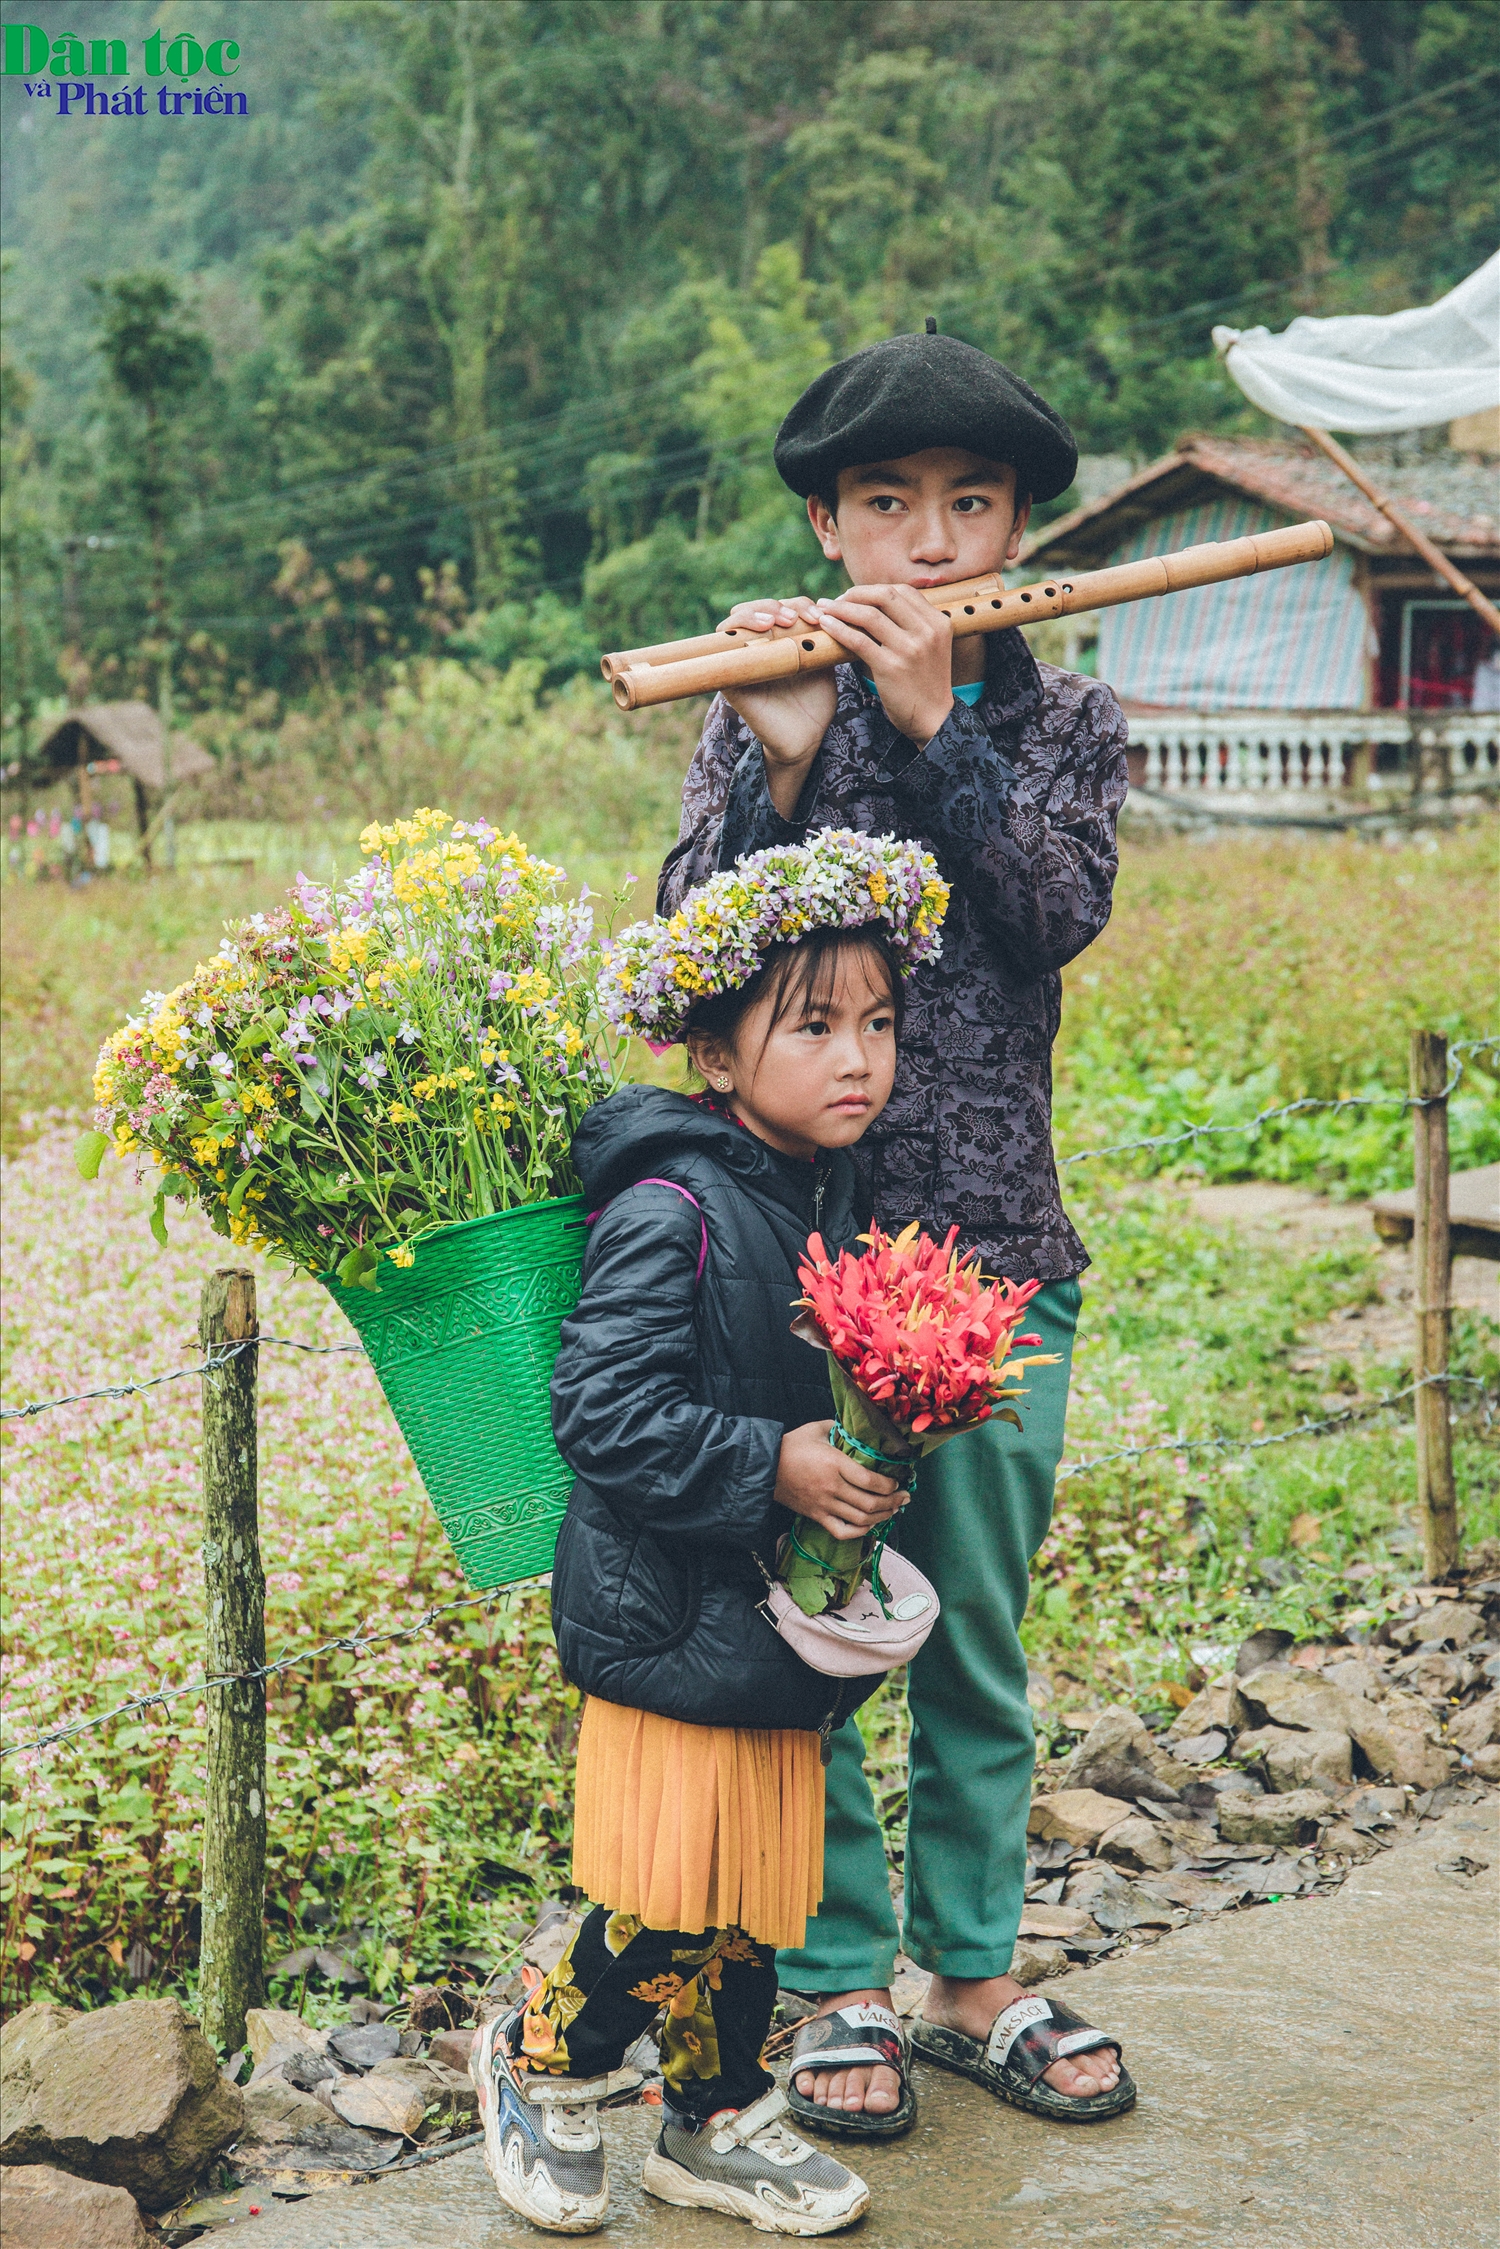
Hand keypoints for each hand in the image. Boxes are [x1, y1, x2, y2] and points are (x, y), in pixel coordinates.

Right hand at [715, 600, 833, 795]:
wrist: (805, 738)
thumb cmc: (816, 701)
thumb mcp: (823, 661)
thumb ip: (825, 635)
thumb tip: (839, 605)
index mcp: (779, 638)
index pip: (782, 607)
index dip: (800, 605)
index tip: (821, 617)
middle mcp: (757, 644)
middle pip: (757, 607)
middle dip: (779, 605)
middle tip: (800, 617)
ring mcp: (740, 658)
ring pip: (737, 619)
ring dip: (758, 612)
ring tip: (781, 620)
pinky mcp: (729, 675)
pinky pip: (722, 645)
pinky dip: (739, 630)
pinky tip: (763, 631)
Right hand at [774, 1419, 905, 1541]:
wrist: (764, 1466)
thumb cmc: (790, 1445)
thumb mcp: (816, 1429)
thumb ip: (839, 1428)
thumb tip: (858, 1427)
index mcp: (834, 1464)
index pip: (870, 1481)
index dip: (889, 1485)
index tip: (898, 1481)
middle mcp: (832, 1487)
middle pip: (870, 1503)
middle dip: (893, 1502)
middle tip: (905, 1497)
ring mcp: (824, 1505)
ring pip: (860, 1519)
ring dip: (881, 1517)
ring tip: (893, 1511)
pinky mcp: (816, 1516)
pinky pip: (842, 1532)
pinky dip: (860, 1532)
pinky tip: (869, 1526)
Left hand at [814, 583, 954, 745]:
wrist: (934, 719)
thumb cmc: (924, 682)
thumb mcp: (929, 646)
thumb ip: (911, 625)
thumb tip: (874, 605)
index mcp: (938, 621)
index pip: (902, 591)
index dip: (873, 589)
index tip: (854, 596)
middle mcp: (927, 631)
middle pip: (885, 596)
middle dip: (855, 593)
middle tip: (835, 600)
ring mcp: (910, 648)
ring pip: (869, 615)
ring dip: (841, 608)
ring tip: (823, 609)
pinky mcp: (891, 667)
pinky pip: (859, 640)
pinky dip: (839, 629)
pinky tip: (826, 626)